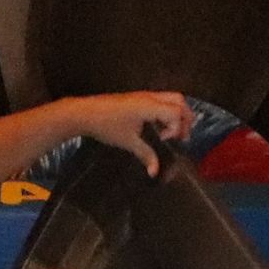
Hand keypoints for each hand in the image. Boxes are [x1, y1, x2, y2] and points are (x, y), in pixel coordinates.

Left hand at [75, 92, 191, 173]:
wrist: (85, 113)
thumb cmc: (106, 126)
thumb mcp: (128, 142)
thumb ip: (145, 155)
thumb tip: (155, 172)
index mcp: (149, 106)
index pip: (176, 112)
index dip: (176, 128)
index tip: (164, 139)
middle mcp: (150, 97)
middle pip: (179, 100)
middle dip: (184, 118)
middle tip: (180, 136)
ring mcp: (144, 95)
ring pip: (170, 98)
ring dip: (176, 114)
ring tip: (172, 132)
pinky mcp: (138, 98)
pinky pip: (160, 100)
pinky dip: (165, 112)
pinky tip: (158, 127)